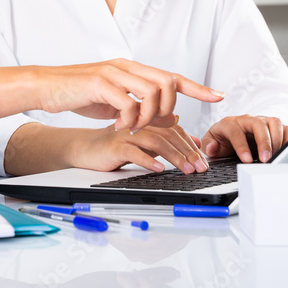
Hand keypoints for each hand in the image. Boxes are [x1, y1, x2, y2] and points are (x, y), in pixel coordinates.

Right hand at [37, 59, 224, 131]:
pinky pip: (128, 102)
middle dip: (170, 107)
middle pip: (167, 81)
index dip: (196, 87)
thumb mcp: (115, 102)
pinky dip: (130, 118)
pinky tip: (121, 126)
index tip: (217, 96)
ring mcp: (113, 73)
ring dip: (150, 115)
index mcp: (131, 70)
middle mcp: (126, 67)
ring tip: (136, 127)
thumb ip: (139, 106)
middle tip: (159, 123)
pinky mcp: (99, 84)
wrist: (46, 86)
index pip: (171, 76)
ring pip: (152, 90)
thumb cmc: (79, 93)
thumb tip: (168, 118)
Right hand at [69, 116, 209, 174]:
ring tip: (186, 170)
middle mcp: (138, 120)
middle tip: (200, 168)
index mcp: (146, 116)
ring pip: (156, 141)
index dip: (191, 142)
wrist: (84, 148)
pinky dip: (149, 160)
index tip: (203, 160)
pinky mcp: (114, 144)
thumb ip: (166, 137)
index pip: (175, 127)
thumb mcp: (143, 139)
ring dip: (174, 157)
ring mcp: (127, 132)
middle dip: (188, 152)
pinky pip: (135, 152)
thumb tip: (192, 141)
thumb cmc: (113, 143)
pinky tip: (159, 169)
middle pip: (169, 133)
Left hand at [201, 115, 287, 162]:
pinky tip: (286, 152)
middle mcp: (248, 120)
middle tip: (265, 159)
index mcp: (229, 123)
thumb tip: (212, 148)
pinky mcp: (275, 127)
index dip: (241, 146)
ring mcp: (263, 122)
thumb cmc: (223, 141)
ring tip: (276, 156)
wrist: (231, 138)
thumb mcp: (211, 144)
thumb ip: (209, 145)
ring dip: (277, 140)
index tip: (245, 160)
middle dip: (264, 142)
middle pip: (259, 124)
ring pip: (275, 123)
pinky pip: (287, 128)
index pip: (235, 131)